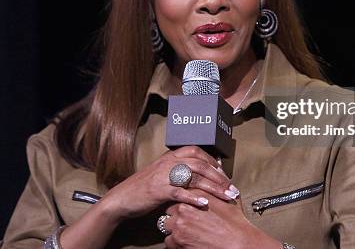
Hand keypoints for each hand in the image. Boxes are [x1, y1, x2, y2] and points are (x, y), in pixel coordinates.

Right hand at [100, 146, 238, 221]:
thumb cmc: (144, 187)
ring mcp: (163, 176)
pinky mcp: (158, 190)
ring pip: (193, 177)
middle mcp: (168, 162)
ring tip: (226, 196)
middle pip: (200, 164)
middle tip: (232, 188)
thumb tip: (200, 173)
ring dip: (213, 187)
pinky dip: (193, 197)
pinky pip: (179, 192)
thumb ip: (178, 170)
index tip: (224, 172)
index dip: (212, 161)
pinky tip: (204, 204)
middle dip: (219, 176)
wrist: (122, 198)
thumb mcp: (162, 173)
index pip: (196, 151)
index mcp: (170, 156)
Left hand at [162, 188, 281, 248]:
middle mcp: (184, 207)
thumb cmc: (236, 224)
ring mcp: (179, 224)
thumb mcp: (229, 199)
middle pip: (169, 207)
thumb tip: (220, 177)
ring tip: (185, 230)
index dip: (182, 198)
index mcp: (195, 194)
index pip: (179, 191)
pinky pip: (168, 240)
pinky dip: (175, 242)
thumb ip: (220, 187)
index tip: (184, 203)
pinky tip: (185, 240)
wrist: (238, 243)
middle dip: (176, 213)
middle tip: (185, 219)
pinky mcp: (178, 240)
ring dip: (173, 227)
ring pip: (166, 224)